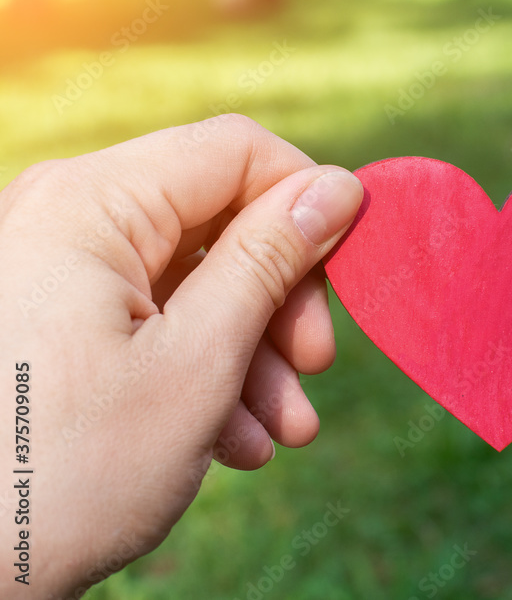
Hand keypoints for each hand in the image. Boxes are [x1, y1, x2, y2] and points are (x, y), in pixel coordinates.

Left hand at [0, 115, 361, 596]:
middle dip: (281, 299)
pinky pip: (149, 318)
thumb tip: (336, 188)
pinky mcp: (51, 318)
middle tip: (316, 366)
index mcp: (91, 203)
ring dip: (251, 352)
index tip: (347, 274)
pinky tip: (230, 440)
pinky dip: (200, 369)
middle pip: (219, 221)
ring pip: (192, 280)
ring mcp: (53, 270)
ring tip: (281, 432)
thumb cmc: (66, 473)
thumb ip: (270, 260)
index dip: (307, 201)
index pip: (237, 151)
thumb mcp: (198, 361)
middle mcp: (64, 217)